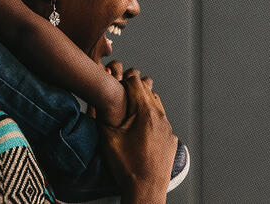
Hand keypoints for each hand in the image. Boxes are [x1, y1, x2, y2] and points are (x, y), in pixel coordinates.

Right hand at [98, 67, 178, 202]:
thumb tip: (98, 100)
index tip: (116, 83)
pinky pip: (162, 120)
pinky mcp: (171, 139)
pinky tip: (140, 130)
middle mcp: (160, 117)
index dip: (123, 80)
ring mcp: (168, 128)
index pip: (136, 81)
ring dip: (143, 103)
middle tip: (120, 95)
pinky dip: (151, 118)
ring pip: (156, 104)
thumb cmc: (127, 166)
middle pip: (147, 89)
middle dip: (133, 89)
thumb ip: (102, 114)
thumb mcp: (107, 137)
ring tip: (129, 112)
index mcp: (145, 113)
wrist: (146, 190)